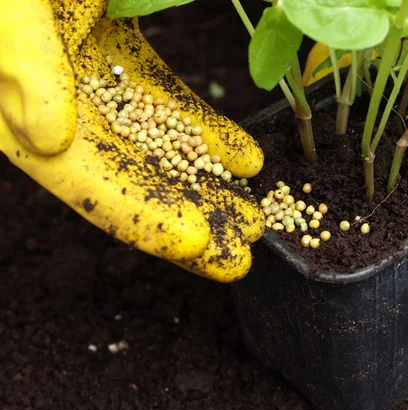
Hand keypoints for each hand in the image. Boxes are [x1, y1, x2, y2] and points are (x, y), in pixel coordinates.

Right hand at [0, 0, 264, 281]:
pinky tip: (245, 159)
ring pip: (160, 149)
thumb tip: (49, 140)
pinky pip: (169, 104)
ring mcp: (93, 84)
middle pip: (135, 181)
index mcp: (19, 116)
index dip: (145, 218)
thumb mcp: (7, 12)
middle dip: (190, 220)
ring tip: (253, 216)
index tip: (199, 243)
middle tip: (240, 257)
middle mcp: (59, 112)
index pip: (92, 183)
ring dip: (208, 186)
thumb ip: (22, 68)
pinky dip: (205, 133)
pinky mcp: (119, 55)